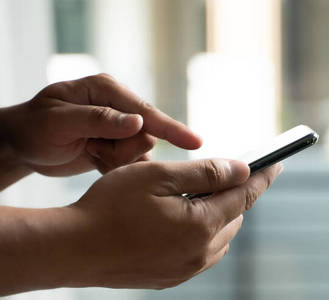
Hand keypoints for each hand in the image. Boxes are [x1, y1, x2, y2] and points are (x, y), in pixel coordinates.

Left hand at [0, 73, 201, 175]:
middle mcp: (118, 105)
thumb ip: (98, 120)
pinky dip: (115, 166)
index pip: (145, 111)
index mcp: (106, 90)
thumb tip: (138, 123)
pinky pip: (132, 161)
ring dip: (116, 160)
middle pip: (146, 135)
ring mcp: (119, 125)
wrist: (20, 146)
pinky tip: (94, 160)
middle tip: (93, 151)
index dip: (171, 128)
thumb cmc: (33, 128)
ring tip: (90, 154)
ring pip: (141, 151)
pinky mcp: (118, 143)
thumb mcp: (59, 122)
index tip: (195, 142)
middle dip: (123, 151)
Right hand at [0, 159, 281, 294]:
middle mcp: (200, 253)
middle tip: (225, 173)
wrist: (71, 249)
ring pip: (220, 236)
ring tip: (198, 194)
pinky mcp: (171, 277)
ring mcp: (186, 269)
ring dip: (218, 214)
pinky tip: (183, 218)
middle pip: (234, 217)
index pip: (245, 196)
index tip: (277, 163)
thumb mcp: (159, 176)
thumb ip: (206, 172)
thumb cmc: (109, 207)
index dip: (262, 177)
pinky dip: (202, 232)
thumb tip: (242, 169)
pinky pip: (201, 252)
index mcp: (201, 225)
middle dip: (234, 194)